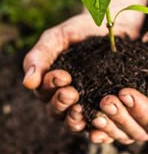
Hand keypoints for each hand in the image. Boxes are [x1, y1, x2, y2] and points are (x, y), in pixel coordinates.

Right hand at [23, 12, 139, 138]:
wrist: (114, 26)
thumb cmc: (82, 30)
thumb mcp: (58, 37)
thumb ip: (41, 55)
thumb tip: (28, 83)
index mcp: (51, 81)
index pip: (44, 92)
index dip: (50, 86)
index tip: (63, 76)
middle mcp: (67, 96)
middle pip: (56, 110)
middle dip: (61, 103)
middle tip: (71, 93)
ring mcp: (87, 104)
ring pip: (74, 121)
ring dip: (74, 119)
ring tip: (80, 111)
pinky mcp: (107, 108)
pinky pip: (99, 124)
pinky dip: (97, 127)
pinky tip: (100, 123)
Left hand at [89, 25, 147, 142]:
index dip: (139, 111)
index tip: (124, 92)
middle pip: (137, 131)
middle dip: (119, 116)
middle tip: (105, 100)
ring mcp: (142, 119)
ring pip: (123, 130)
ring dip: (107, 121)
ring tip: (91, 107)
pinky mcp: (128, 110)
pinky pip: (114, 120)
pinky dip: (100, 121)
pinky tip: (85, 115)